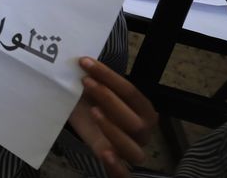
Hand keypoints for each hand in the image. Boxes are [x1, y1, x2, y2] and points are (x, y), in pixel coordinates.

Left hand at [68, 57, 154, 177]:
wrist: (84, 118)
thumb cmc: (93, 99)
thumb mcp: (94, 88)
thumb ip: (94, 77)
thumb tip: (82, 60)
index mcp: (144, 109)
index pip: (131, 92)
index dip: (109, 76)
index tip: (85, 62)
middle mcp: (143, 130)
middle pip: (134, 120)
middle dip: (109, 99)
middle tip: (85, 82)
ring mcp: (132, 148)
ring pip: (132, 147)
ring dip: (113, 129)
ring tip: (94, 112)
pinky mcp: (115, 161)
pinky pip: (123, 172)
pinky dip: (116, 166)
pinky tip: (105, 154)